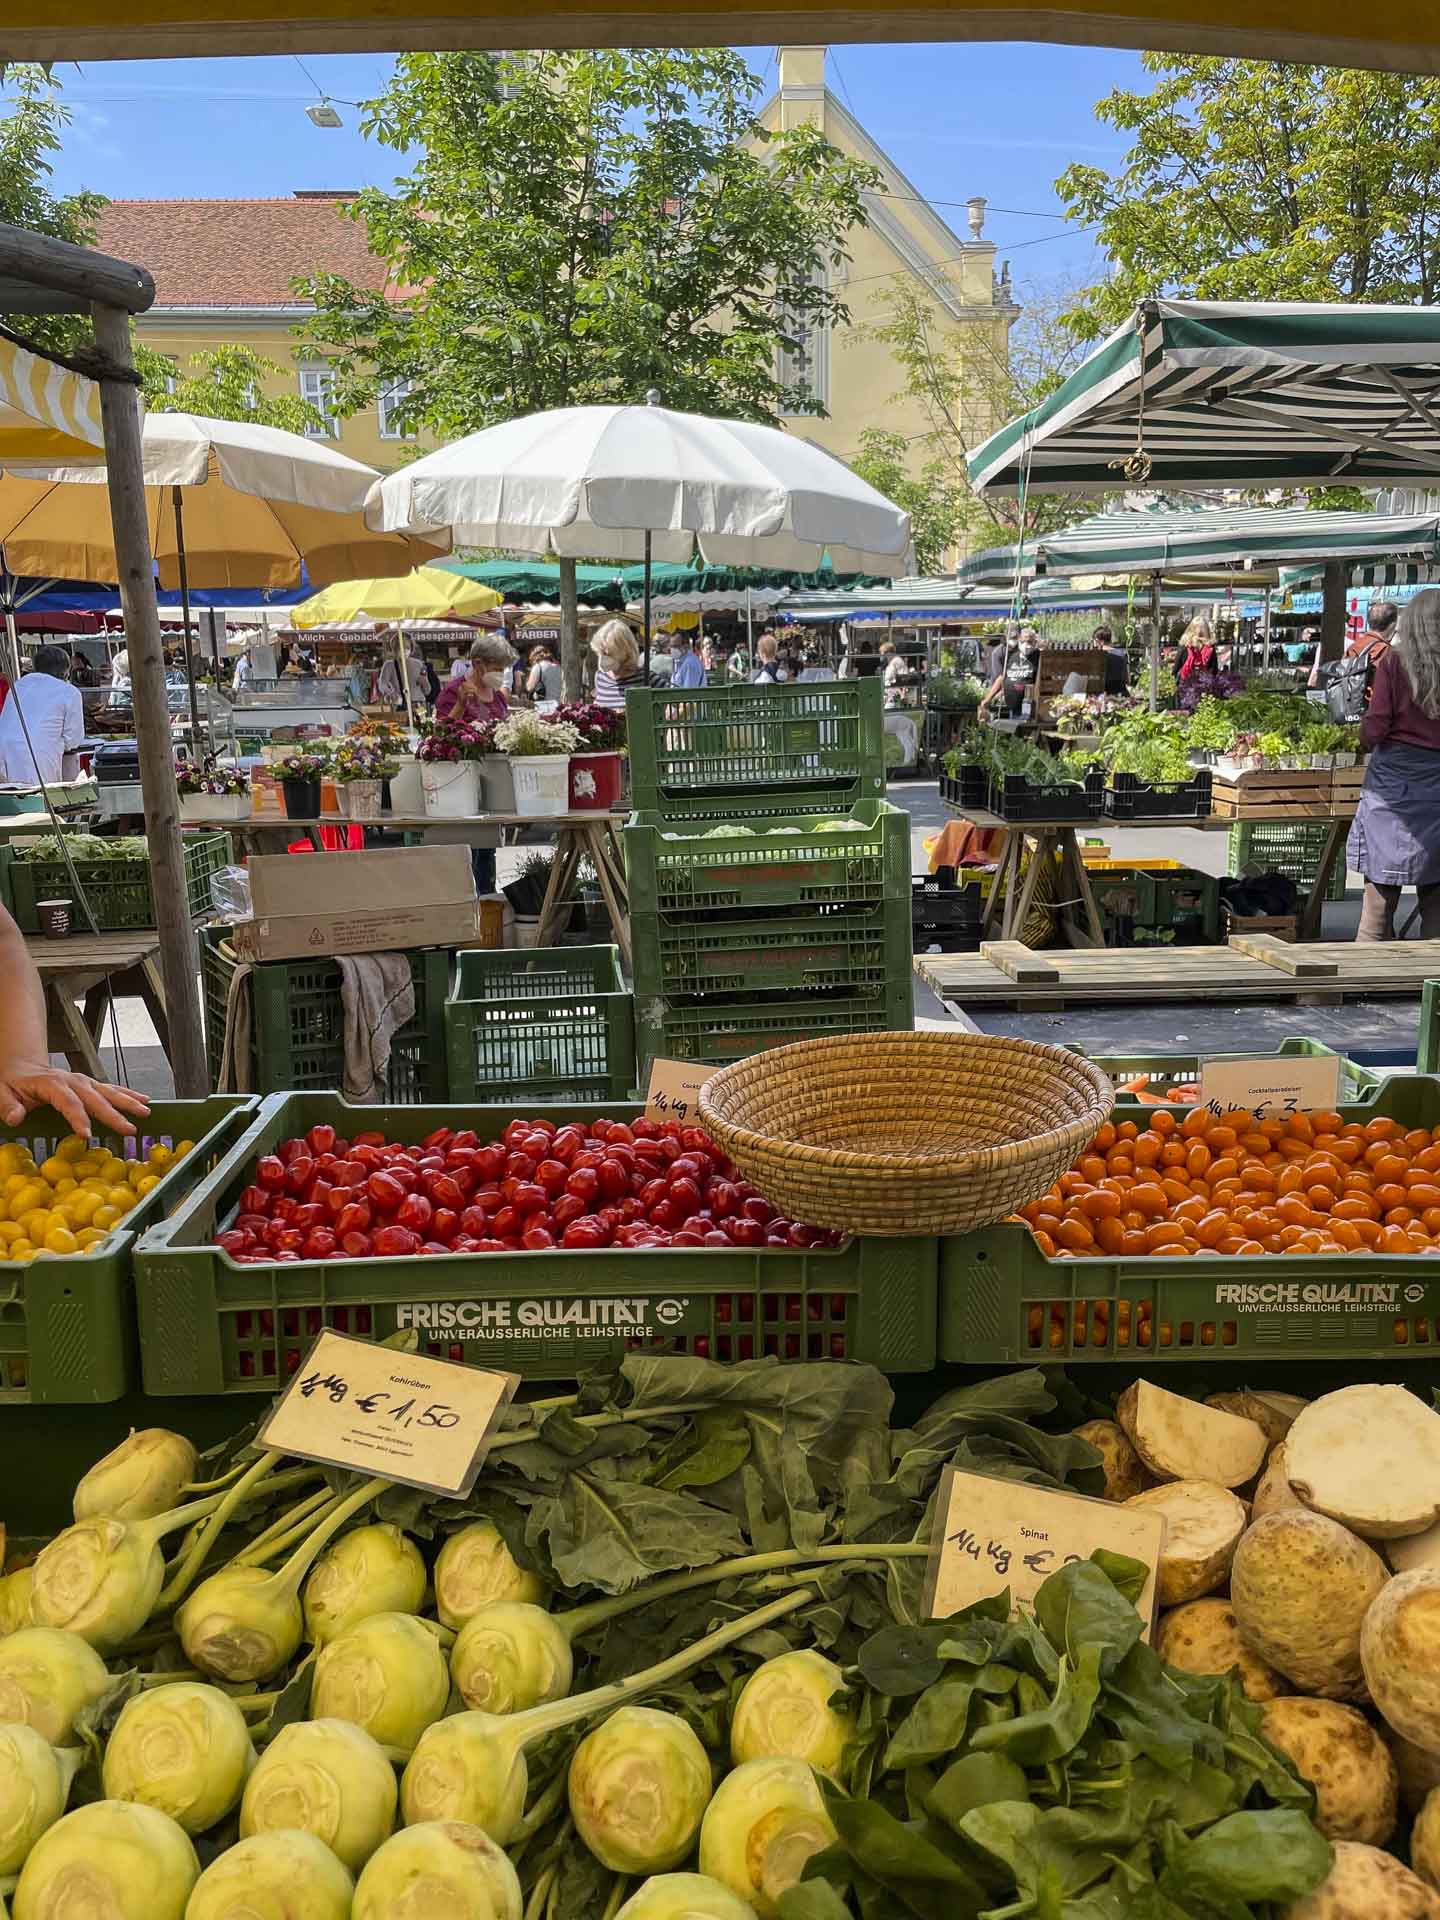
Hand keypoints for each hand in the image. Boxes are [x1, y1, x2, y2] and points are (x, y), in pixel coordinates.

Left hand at [0, 1064, 149, 1137]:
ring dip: (128, 1102)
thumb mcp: (2, 1093)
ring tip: (145, 1113)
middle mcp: (71, 1080)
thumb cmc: (13, 1083)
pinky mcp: (89, 1083)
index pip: (68, 1102)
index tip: (87, 1135)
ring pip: (108, 1091)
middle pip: (95, 1098)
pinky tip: (144, 1100)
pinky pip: (110, 1088)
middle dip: (113, 1114)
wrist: (21, 1066)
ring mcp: (82, 1080)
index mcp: (51, 1084)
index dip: (78, 1118)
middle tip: (128, 1129)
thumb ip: (9, 1106)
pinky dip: (128, 1093)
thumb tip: (16, 1118)